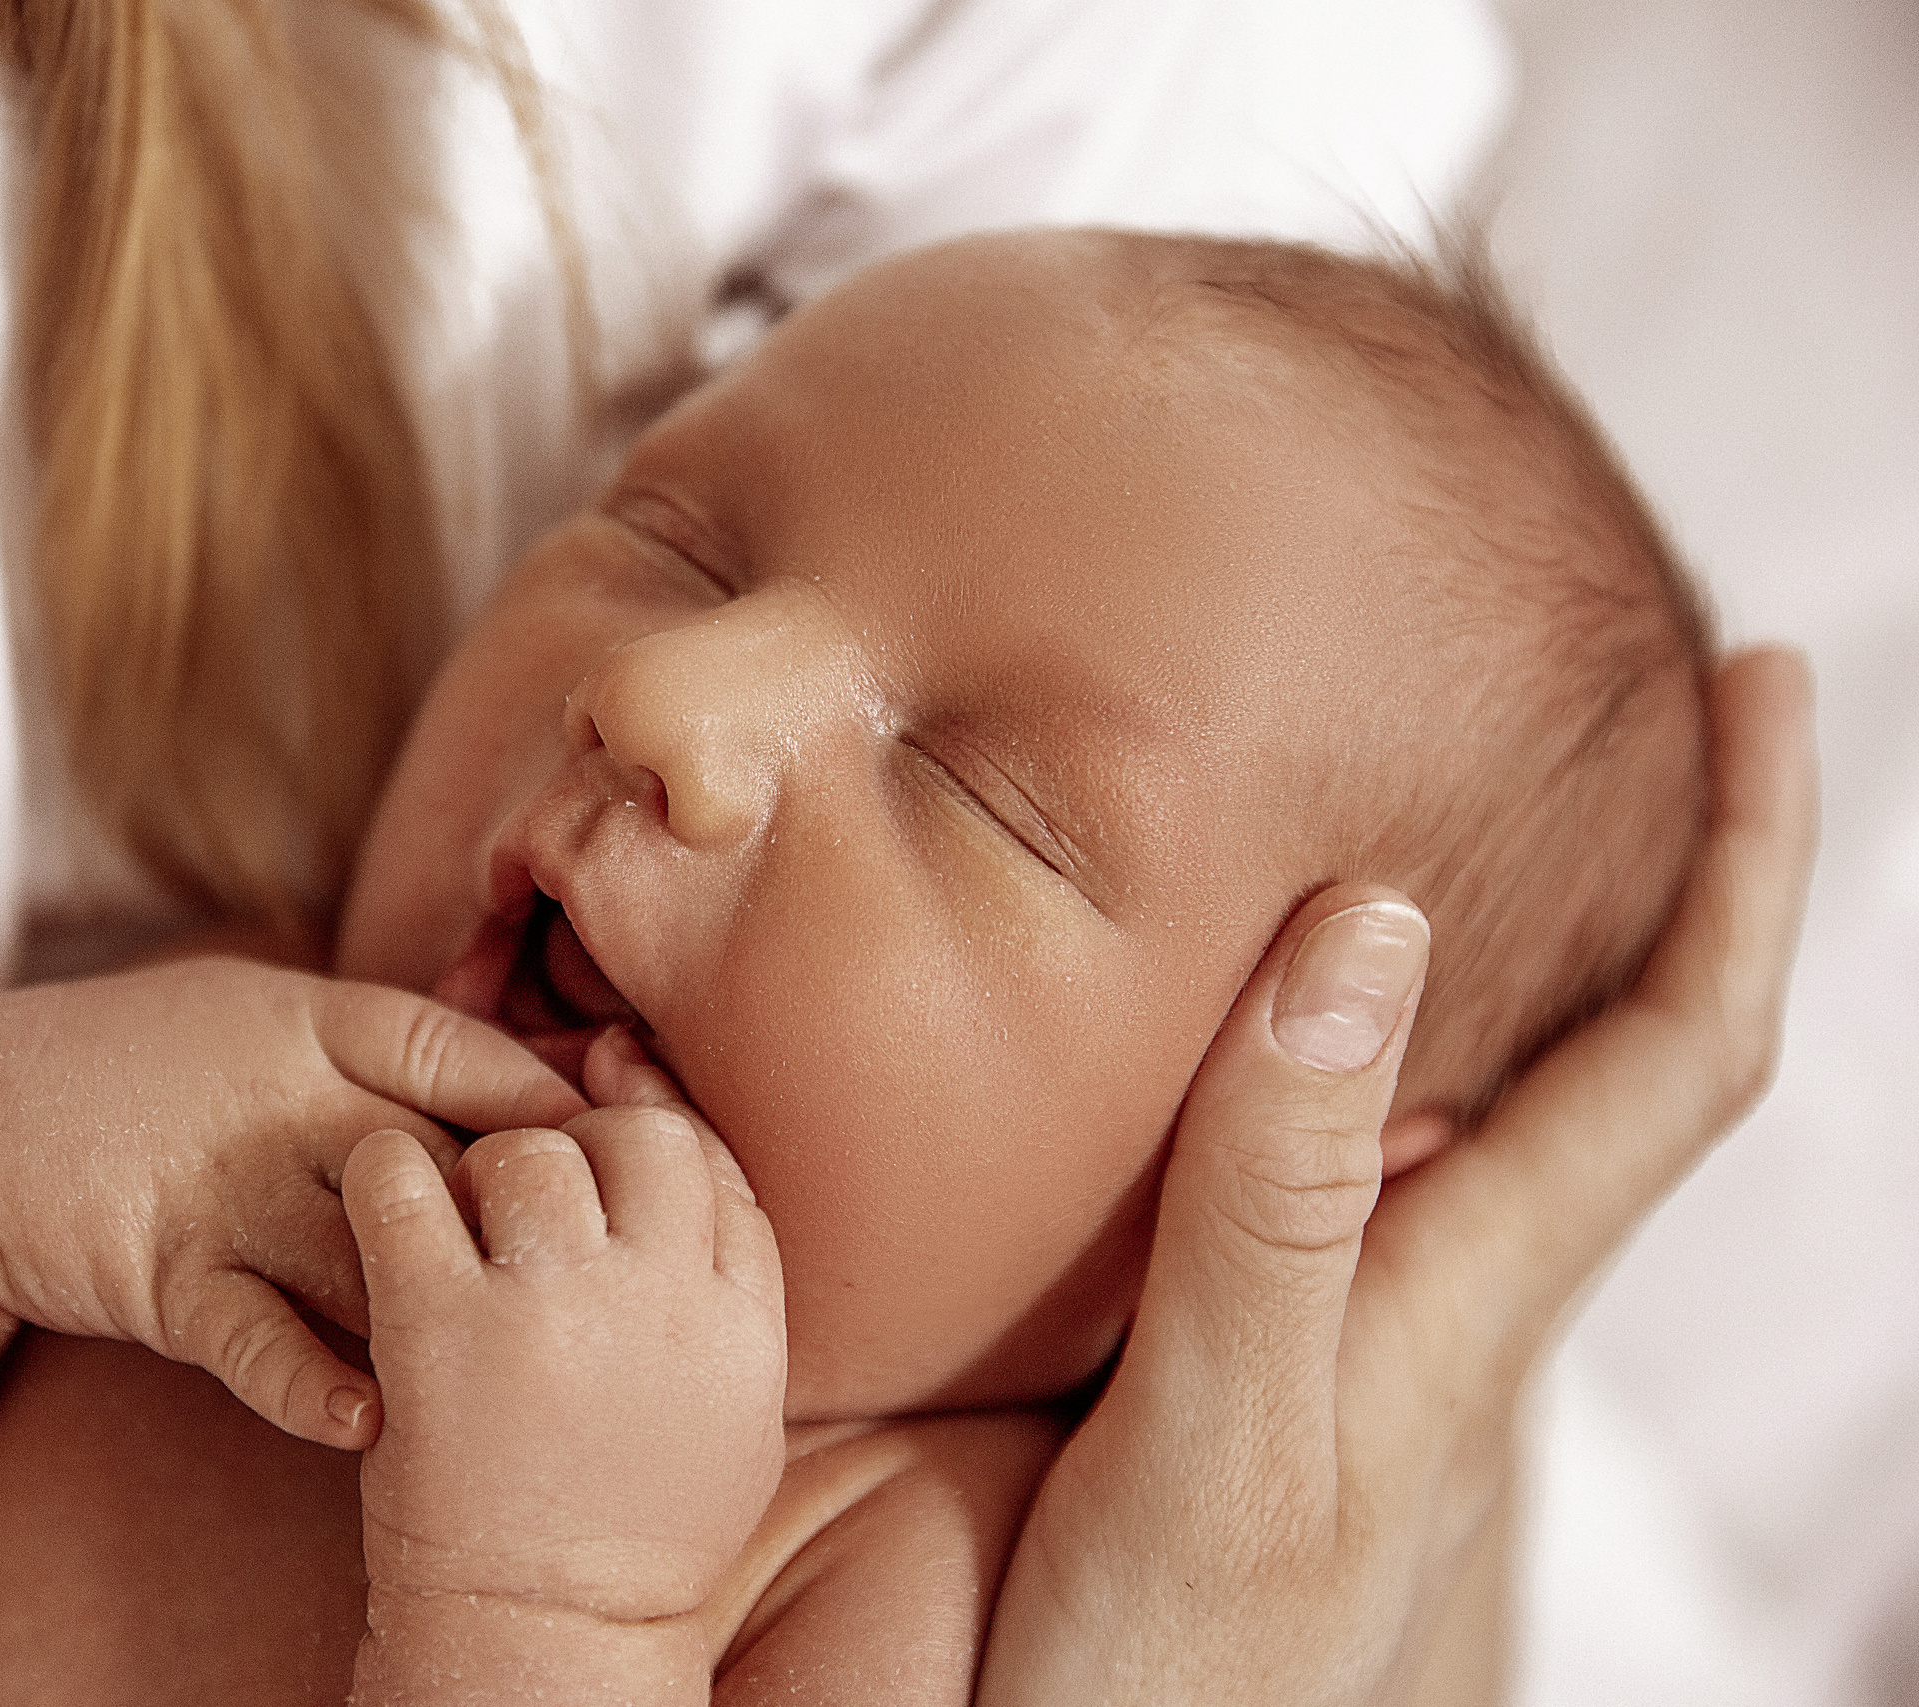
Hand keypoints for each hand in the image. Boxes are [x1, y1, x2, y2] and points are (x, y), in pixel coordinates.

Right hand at [0, 954, 588, 1447]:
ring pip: (362, 1250)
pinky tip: (372, 1421)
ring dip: (444, 1312)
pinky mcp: (162, 1268)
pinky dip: (310, 1379)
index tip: (635, 1147)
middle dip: (523, 1215)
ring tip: (530, 1375)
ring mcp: (224, 1183)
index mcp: (313, 1019)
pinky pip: (250, 1333)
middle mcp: (282, 1095)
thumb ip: (376, 1050)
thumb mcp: (261, 1024)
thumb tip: (519, 1079)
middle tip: (610, 1277)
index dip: (551, 1099)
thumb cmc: (145, 1074)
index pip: (462, 1051)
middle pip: (434, 1152)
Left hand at [343, 1029, 784, 1683]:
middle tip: (532, 1210)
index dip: (655, 1129)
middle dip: (581, 1151)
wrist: (545, 1638)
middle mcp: (658, 1297)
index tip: (610, 1137)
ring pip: (525, 1150)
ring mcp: (548, 1305)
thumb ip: (736, 1291)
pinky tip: (384, 1209)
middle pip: (632, 1136)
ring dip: (487, 1172)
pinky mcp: (438, 1323)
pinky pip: (403, 1181)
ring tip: (462, 1230)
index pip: (711, 1159)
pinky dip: (387, 1175)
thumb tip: (698, 1158)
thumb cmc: (636, 1536)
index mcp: (739, 1322)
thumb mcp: (738, 1419)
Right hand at [978, 647, 1818, 1703]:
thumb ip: (1275, 1204)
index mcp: (1464, 1305)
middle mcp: (1448, 1303)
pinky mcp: (1282, 1357)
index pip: (1683, 1053)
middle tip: (1652, 697)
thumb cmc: (1158, 1682)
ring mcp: (1373, 1334)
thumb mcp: (1215, 1441)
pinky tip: (1306, 1011)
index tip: (1761, 681)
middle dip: (1679, 866)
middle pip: (1631, 1057)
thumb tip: (1366, 923)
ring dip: (1551, 941)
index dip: (1755, 861)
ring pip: (1511, 1103)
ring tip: (1506, 800)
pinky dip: (1394, 1036)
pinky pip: (1383, 1161)